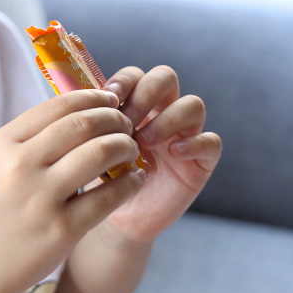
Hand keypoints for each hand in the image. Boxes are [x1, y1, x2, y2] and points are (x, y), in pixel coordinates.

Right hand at [0, 89, 145, 292]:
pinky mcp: (61, 230)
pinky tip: (135, 180)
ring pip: (100, 153)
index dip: (91, 97)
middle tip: (126, 125)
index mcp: (1, 144)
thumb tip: (78, 114)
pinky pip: (108, 197)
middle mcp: (20, 165)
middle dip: (113, 119)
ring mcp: (41, 198)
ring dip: (125, 146)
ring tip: (131, 149)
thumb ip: (28, 140)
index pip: (57, 106)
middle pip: (82, 124)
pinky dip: (129, 183)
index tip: (110, 100)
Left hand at [101, 66, 220, 242]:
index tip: (108, 99)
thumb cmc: (104, 177)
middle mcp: (163, 112)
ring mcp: (185, 133)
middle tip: (127, 120)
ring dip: (167, 119)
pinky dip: (193, 143)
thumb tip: (81, 98)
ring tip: (144, 142)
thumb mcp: (95, 146)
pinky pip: (211, 141)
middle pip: (166, 77)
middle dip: (146, 94)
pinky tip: (172, 154)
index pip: (136, 75)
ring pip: (193, 105)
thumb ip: (95, 122)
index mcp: (135, 103)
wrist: (118, 217)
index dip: (125, 80)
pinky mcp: (202, 160)